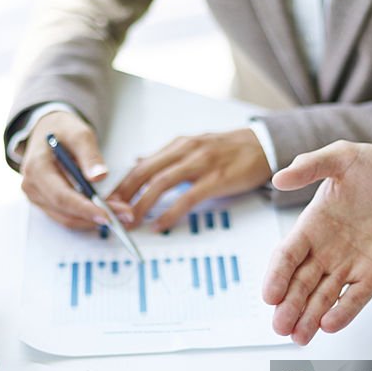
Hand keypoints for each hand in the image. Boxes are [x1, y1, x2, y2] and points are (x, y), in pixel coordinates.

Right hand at [20, 110, 132, 229]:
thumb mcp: (79, 134)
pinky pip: (67, 217)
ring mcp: (37, 197)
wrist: (48, 131)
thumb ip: (89, 154)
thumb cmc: (63, 131)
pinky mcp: (45, 204)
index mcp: (36, 168)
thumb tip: (100, 176)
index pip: (61, 196)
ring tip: (119, 212)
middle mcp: (32, 187)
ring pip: (67, 219)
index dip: (85, 209)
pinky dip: (87, 217)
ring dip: (94, 220)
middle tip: (125, 214)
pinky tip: (106, 210)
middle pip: (66, 211)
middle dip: (96, 216)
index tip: (107, 215)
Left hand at [108, 128, 271, 230]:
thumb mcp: (193, 147)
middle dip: (125, 195)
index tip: (108, 202)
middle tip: (112, 215)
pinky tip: (159, 225)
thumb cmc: (229, 150)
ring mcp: (201, 164)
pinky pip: (187, 198)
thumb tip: (137, 163)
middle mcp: (185, 150)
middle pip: (146, 173)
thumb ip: (165, 157)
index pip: (141, 166)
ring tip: (130, 222)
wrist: (263, 145)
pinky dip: (170, 213)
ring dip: (142, 204)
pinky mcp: (216, 179)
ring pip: (162, 184)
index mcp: (178, 145)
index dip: (122, 185)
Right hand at [262, 142, 371, 344]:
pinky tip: (329, 325)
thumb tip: (278, 178)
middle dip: (288, 306)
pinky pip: (355, 299)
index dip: (276, 276)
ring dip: (308, 317)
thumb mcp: (345, 156)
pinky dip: (342, 313)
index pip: (287, 256)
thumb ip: (312, 165)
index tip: (270, 294)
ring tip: (299, 337)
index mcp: (311, 226)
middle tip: (280, 325)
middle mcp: (325, 251)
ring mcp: (348, 267)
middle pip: (300, 284)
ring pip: (322, 298)